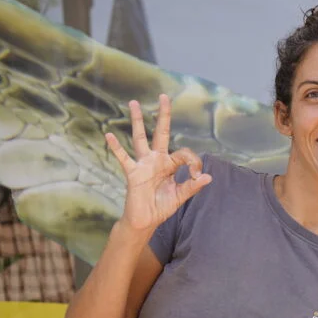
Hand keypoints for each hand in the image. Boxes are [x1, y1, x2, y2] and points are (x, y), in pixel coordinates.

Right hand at [106, 94, 211, 233]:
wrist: (145, 220)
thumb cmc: (161, 206)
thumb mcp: (180, 196)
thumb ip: (193, 186)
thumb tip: (208, 177)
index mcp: (169, 165)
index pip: (184, 154)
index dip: (194, 163)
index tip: (198, 176)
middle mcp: (156, 160)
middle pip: (161, 133)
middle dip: (163, 116)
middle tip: (164, 96)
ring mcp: (143, 164)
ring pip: (140, 138)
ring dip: (138, 121)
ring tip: (134, 103)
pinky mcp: (133, 173)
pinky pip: (123, 158)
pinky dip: (116, 147)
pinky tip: (108, 134)